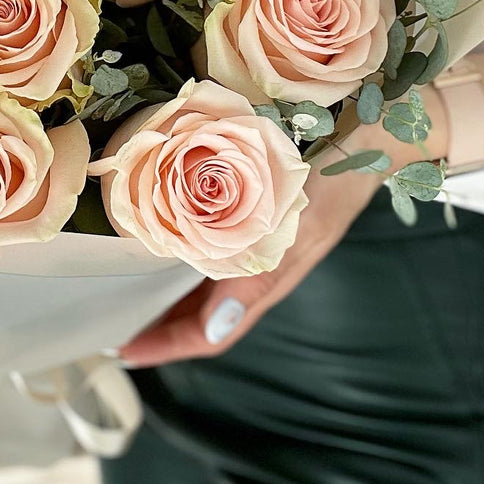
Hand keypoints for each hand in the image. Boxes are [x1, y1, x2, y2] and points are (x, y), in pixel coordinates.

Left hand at [118, 93, 445, 368]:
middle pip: (200, 317)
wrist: (376, 132)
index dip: (166, 347)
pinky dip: (181, 257)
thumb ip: (259, 276)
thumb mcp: (300, 225)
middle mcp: (259, 270)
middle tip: (107, 321)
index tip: (122, 351)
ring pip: (203, 288)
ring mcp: (261, 248)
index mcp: (266, 280)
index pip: (209, 334)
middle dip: (156, 326)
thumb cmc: (337, 174)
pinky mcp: (261, 221)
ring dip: (164, 295)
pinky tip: (158, 241)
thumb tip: (212, 330)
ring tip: (120, 288)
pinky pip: (213, 254)